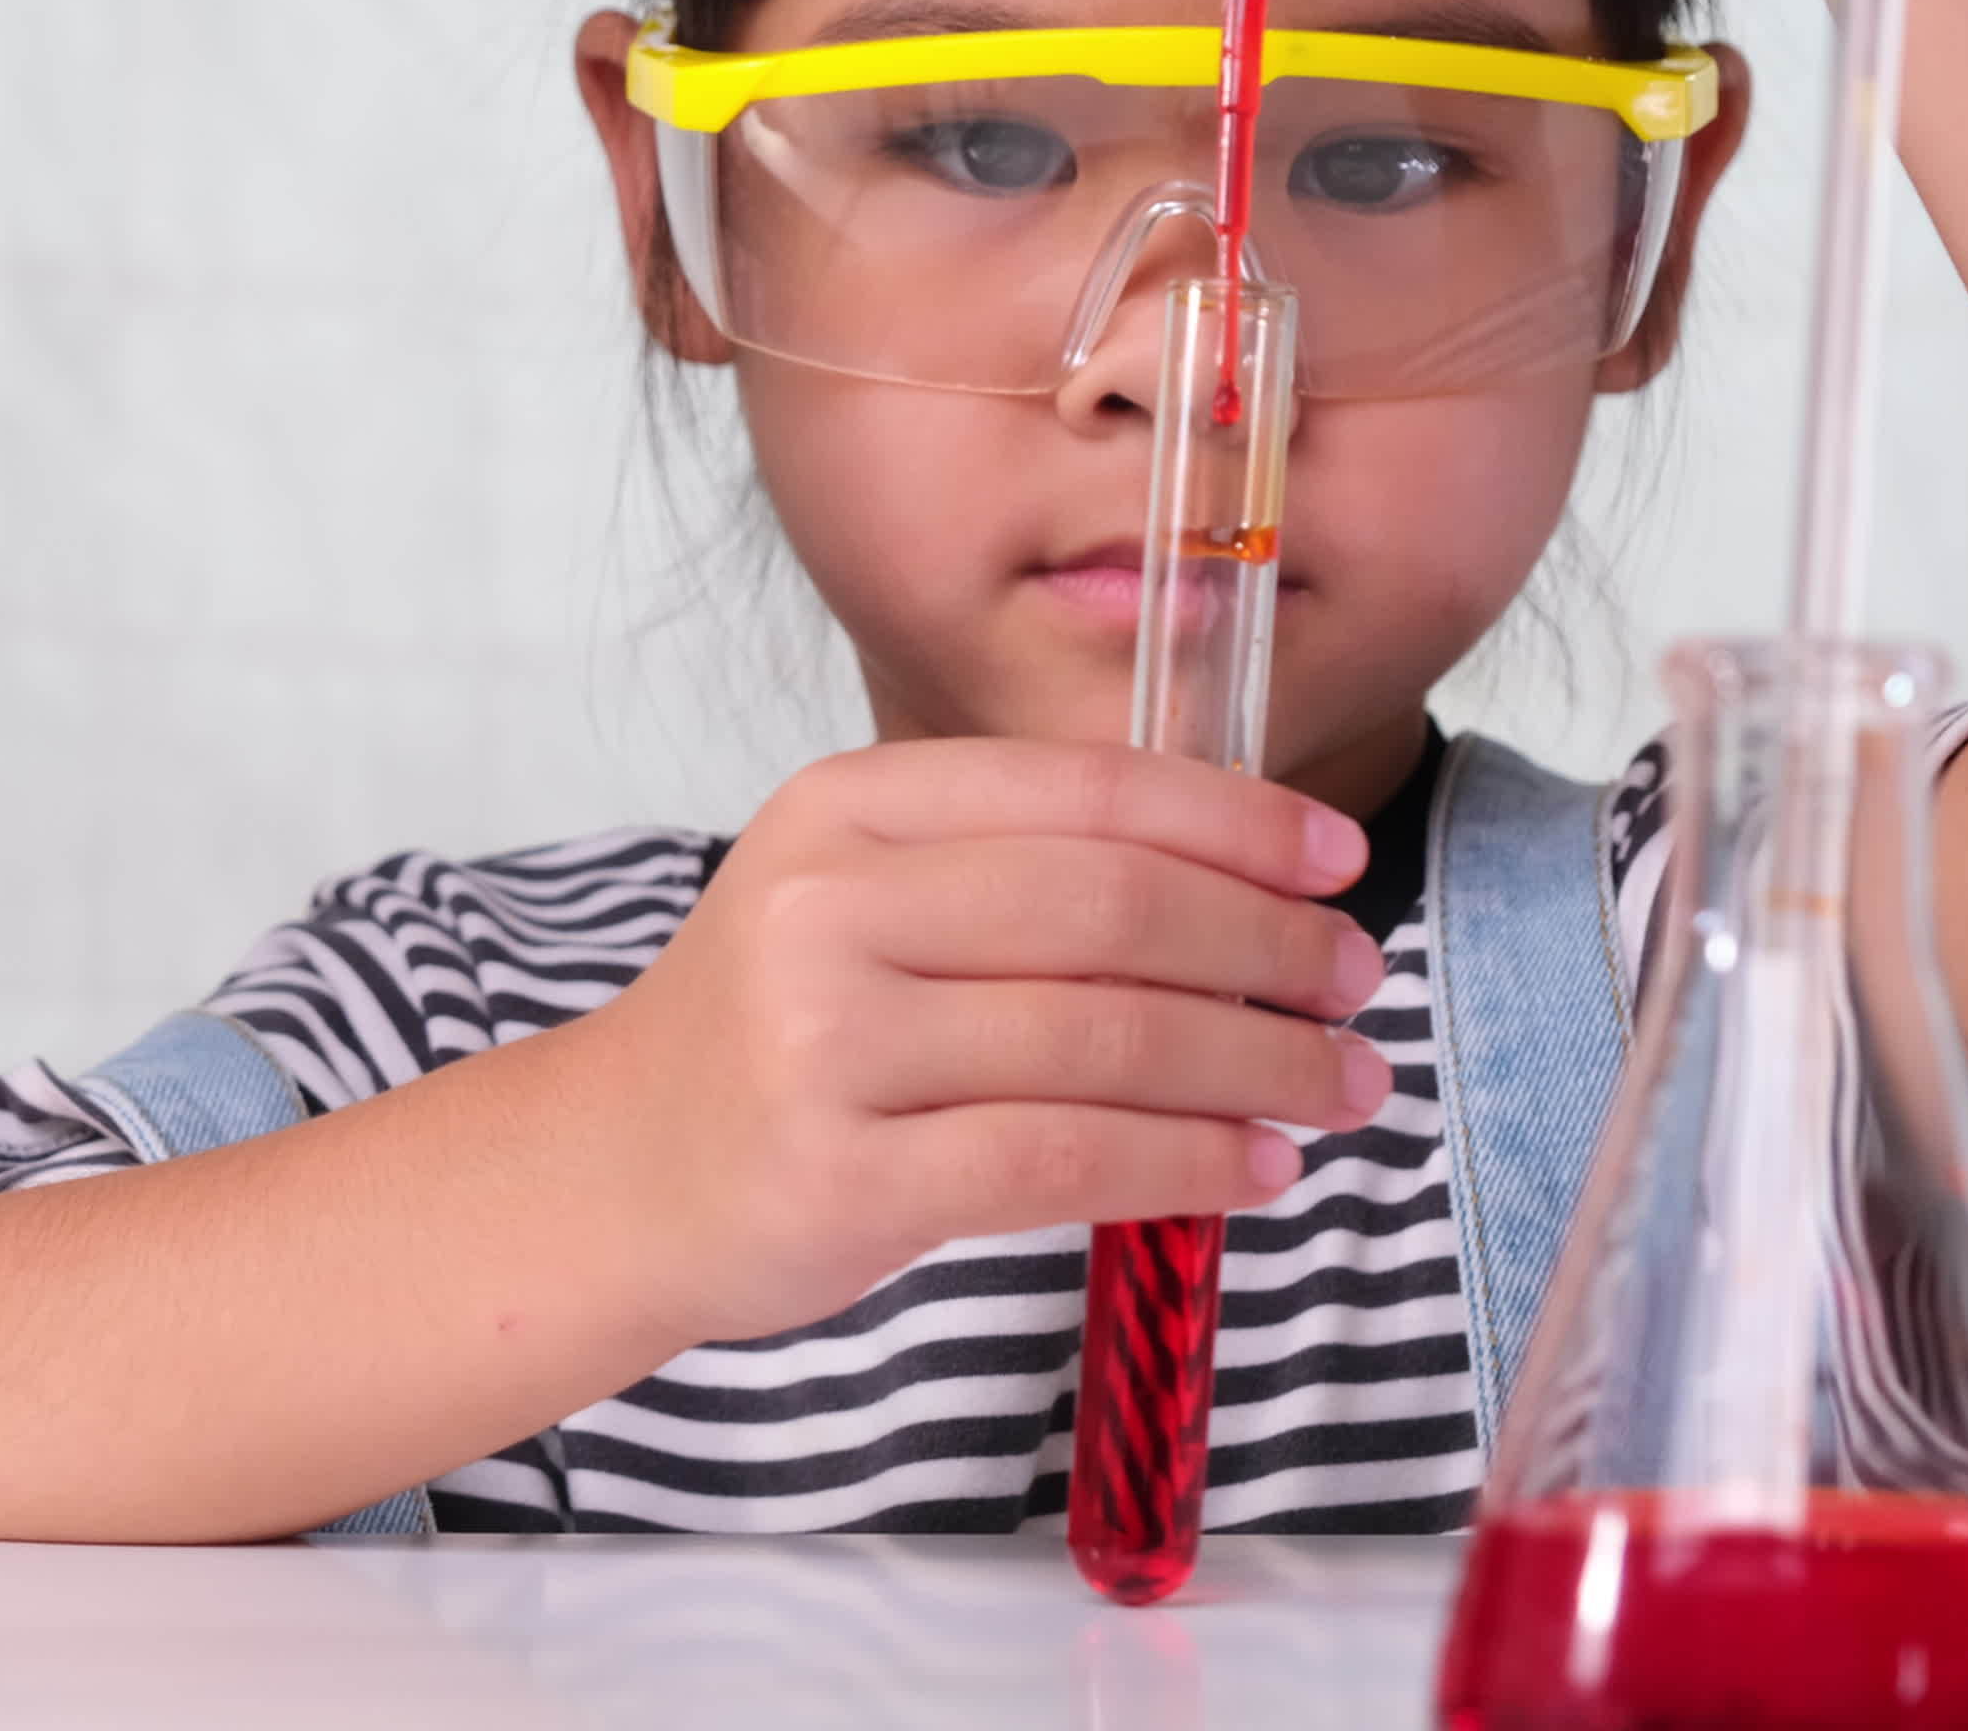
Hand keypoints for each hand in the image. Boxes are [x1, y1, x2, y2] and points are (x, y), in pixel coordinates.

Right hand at [579, 740, 1392, 1344]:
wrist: (612, 1176)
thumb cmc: (772, 1038)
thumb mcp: (854, 900)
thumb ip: (1011, 872)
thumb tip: (1250, 890)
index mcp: (845, 808)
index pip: (1079, 790)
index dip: (1231, 821)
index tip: (1334, 858)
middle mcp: (829, 909)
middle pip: (1108, 908)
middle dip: (1266, 945)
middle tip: (1354, 981)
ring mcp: (828, 1044)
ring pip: (1104, 1038)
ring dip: (1258, 1064)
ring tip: (1343, 1087)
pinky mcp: (844, 1175)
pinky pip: (1065, 1159)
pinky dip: (1188, 1161)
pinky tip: (1256, 1166)